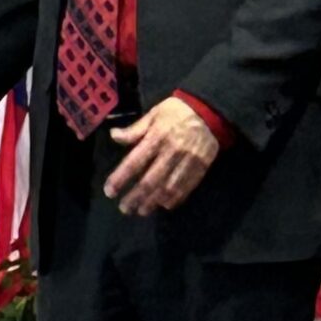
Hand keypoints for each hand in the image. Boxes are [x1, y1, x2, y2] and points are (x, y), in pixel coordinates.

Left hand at [104, 98, 220, 215]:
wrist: (211, 110)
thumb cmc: (178, 111)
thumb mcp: (154, 113)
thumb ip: (135, 129)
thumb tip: (113, 136)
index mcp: (157, 137)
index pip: (134, 162)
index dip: (120, 178)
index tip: (110, 191)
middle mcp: (171, 151)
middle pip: (150, 180)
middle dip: (135, 197)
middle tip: (125, 208)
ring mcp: (188, 161)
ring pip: (168, 188)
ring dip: (153, 202)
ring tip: (142, 211)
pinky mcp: (201, 167)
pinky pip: (186, 187)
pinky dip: (174, 199)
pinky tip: (164, 205)